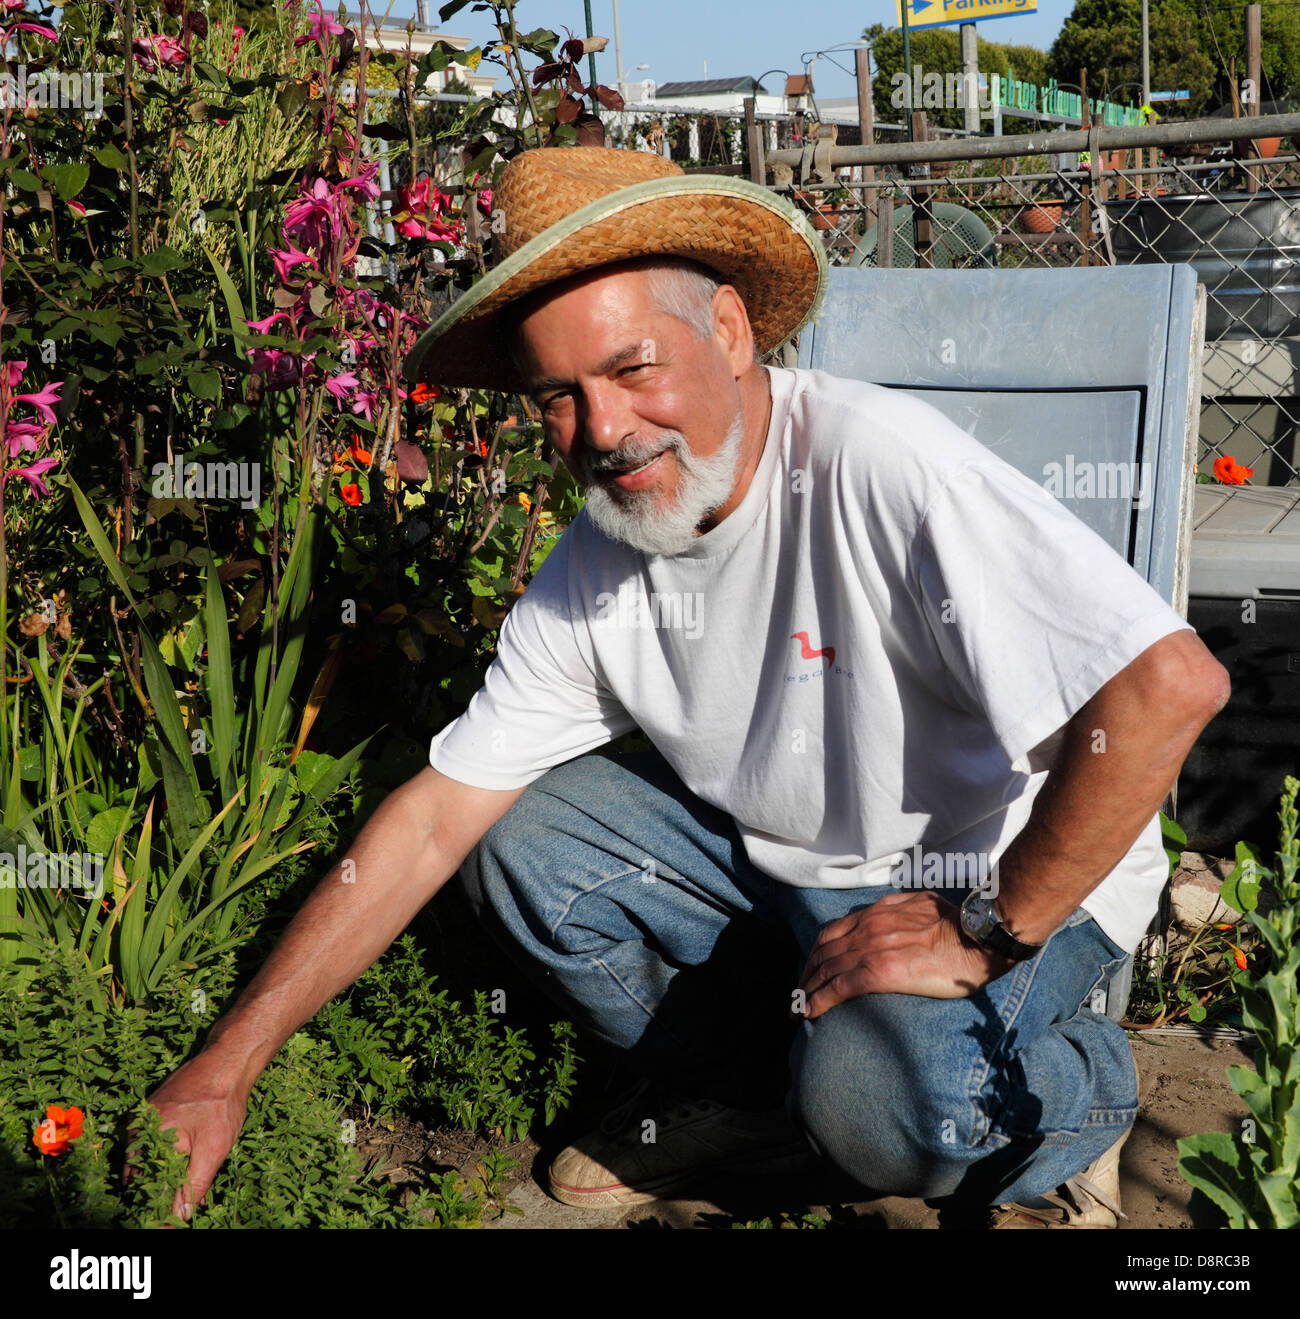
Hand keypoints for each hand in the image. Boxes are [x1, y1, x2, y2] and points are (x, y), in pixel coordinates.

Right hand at [127, 1053, 247, 1222]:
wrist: (228, 1058)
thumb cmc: (222, 1101)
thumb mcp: (213, 1148)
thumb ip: (195, 1184)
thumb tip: (181, 1217)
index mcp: (146, 1139)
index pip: (143, 1186)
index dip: (155, 1205)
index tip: (164, 1221)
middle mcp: (138, 1128)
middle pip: (142, 1173)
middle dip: (159, 1191)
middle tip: (176, 1209)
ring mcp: (145, 1118)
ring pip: (148, 1158)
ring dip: (163, 1174)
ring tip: (180, 1191)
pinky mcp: (155, 1111)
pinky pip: (153, 1141)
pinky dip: (166, 1155)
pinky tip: (184, 1163)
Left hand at [796, 891, 1014, 1018]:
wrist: (976, 937)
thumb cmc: (958, 924)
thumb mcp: (921, 903)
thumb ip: (899, 908)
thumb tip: (892, 911)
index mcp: (875, 913)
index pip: (831, 932)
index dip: (815, 953)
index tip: (810, 969)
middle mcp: (867, 928)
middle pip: (822, 952)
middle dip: (806, 974)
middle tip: (798, 993)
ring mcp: (872, 949)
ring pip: (825, 970)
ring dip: (806, 990)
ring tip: (797, 1008)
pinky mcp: (880, 972)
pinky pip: (839, 987)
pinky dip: (819, 1000)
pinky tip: (810, 1013)